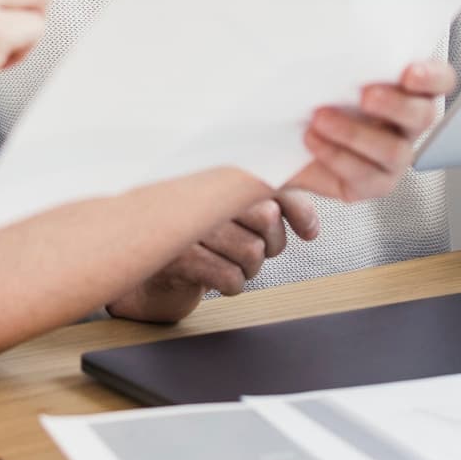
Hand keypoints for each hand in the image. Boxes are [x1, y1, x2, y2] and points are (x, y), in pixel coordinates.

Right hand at [107, 189, 319, 320]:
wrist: (149, 269)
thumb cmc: (201, 238)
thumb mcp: (238, 215)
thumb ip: (276, 206)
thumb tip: (310, 229)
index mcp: (219, 175)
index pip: (273, 183)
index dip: (298, 210)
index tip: (307, 231)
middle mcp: (201, 191)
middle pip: (267, 219)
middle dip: (271, 244)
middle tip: (254, 248)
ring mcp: (187, 223)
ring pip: (252, 252)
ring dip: (250, 268)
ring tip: (231, 262)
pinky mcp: (177, 256)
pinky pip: (230, 277)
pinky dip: (232, 284)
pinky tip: (217, 276)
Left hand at [286, 60, 451, 202]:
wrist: (284, 138)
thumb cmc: (311, 97)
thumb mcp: (326, 68)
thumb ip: (343, 51)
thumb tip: (333, 22)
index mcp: (406, 91)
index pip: (441, 80)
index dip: (433, 77)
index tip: (409, 72)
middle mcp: (406, 125)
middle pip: (424, 116)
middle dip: (396, 105)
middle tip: (365, 95)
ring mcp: (393, 157)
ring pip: (395, 151)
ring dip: (356, 133)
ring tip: (321, 118)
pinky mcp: (372, 183)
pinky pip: (365, 175)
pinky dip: (336, 155)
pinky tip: (312, 139)